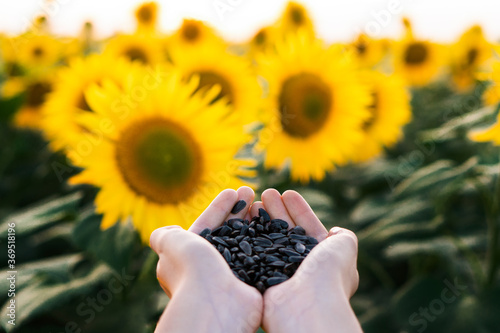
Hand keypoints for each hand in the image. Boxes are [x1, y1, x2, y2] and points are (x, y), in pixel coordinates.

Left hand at [150, 187, 262, 332]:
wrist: (215, 303)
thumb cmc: (192, 269)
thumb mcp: (170, 244)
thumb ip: (165, 235)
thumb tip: (160, 234)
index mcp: (189, 258)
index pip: (206, 226)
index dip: (219, 208)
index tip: (233, 191)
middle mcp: (210, 268)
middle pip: (227, 232)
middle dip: (238, 210)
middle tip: (251, 191)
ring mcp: (232, 276)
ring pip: (245, 242)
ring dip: (253, 221)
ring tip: (264, 202)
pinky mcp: (251, 283)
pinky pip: (259, 255)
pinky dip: (265, 239)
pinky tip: (273, 224)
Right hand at [255, 189, 361, 332]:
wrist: (306, 305)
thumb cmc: (328, 274)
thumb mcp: (346, 247)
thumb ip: (343, 236)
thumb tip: (335, 232)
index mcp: (321, 259)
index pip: (308, 228)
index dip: (299, 210)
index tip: (287, 193)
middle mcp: (301, 267)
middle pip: (286, 231)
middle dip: (277, 210)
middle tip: (266, 193)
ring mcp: (281, 273)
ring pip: (269, 239)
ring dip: (262, 219)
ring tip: (253, 201)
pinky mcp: (262, 280)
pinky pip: (255, 253)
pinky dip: (250, 235)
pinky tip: (244, 219)